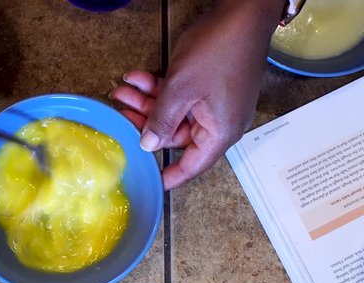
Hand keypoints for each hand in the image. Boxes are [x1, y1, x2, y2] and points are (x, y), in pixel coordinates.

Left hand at [115, 0, 283, 189]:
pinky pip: (180, 95)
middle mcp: (218, 122)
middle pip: (175, 134)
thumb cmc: (218, 51)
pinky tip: (137, 77)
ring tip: (122, 89)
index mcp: (219, 132)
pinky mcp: (208, 87)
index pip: (192, 165)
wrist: (242, 12)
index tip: (149, 183)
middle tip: (121, 112)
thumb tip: (148, 146)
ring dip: (147, 100)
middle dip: (145, 121)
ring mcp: (213, 103)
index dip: (170, 175)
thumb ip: (162, 120)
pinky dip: (160, 87)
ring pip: (173, 112)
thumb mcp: (181, 89)